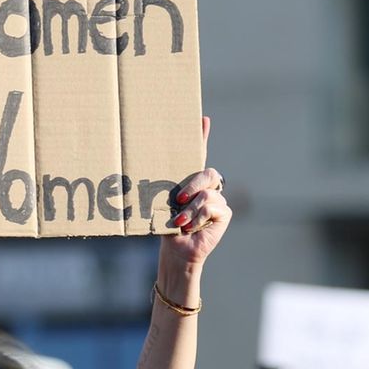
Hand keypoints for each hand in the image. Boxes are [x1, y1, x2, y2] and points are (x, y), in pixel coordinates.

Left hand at [161, 116, 231, 268]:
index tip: (202, 119)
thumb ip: (164, 190)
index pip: (199, 155)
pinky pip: (212, 207)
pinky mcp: (224, 213)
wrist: (175, 249)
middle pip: (207, 173)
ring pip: (207, 194)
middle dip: (192, 184)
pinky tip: (190, 226)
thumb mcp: (163, 204)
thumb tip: (144, 172)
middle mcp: (208, 187)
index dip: (202, 136)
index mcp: (192, 182)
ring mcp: (218, 200)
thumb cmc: (166, 226)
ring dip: (190, 210)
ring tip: (180, 221)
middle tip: (179, 199)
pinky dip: (197, 218)